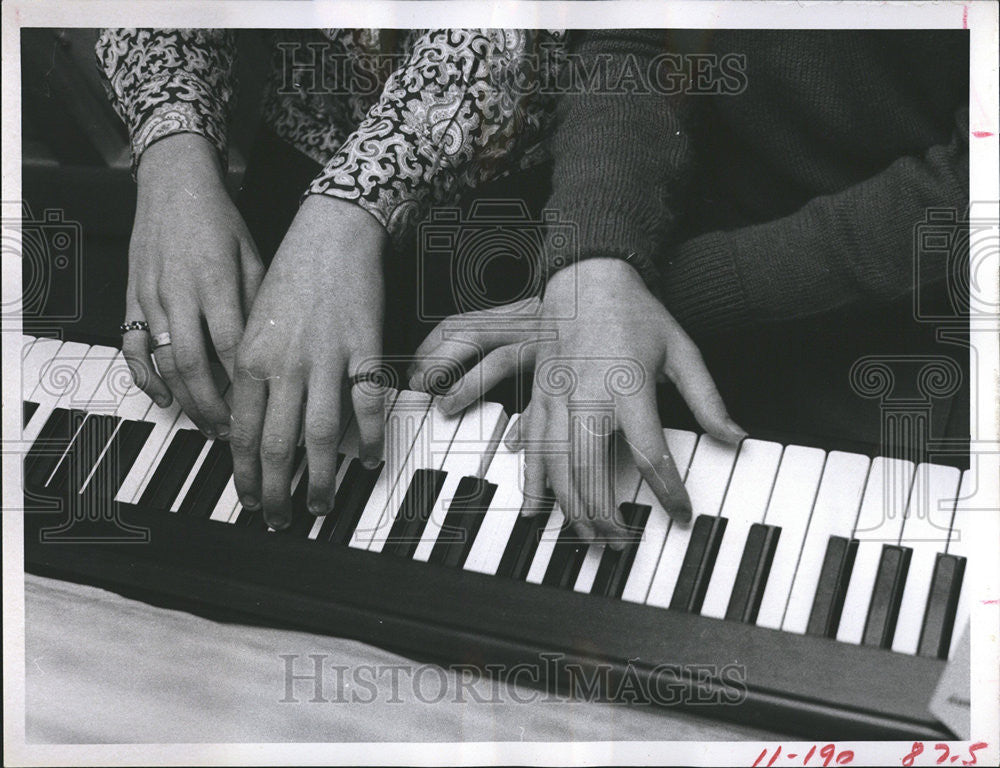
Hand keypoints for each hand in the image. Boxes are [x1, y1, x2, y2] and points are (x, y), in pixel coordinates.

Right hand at [123, 133, 263, 436]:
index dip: (245, 386)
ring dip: (186, 400)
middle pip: (196, 365)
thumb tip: (268, 351)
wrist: (172, 184)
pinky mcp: (132, 299)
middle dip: (214, 406)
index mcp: (217, 282)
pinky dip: (145, 377)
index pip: (232, 346)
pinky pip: (133, 347)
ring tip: (208, 425)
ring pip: (165, 362)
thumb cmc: (219, 220)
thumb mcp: (253, 255)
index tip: (261, 413)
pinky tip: (164, 398)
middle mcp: (181, 293)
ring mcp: (152, 298)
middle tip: (232, 435)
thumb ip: (257, 302)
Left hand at [231, 195, 388, 528]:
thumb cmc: (292, 277)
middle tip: (280, 518)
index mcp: (251, 358)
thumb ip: (253, 376)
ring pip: (321, 436)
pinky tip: (371, 459)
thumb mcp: (254, 325)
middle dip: (276, 491)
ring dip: (320, 478)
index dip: (244, 474)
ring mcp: (327, 359)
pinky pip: (368, 407)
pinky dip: (371, 438)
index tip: (249, 500)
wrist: (331, 233)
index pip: (241, 432)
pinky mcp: (366, 351)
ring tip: (320, 503)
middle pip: (277, 444)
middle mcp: (285, 364)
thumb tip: (256, 426)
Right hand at [411, 259, 745, 541]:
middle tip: (621, 542)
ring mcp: (557, 395)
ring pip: (556, 465)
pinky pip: (531, 445)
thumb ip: (708, 401)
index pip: (650, 452)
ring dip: (570, 506)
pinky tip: (535, 505)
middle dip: (606, 514)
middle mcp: (587, 394)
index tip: (680, 514)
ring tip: (587, 534)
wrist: (587, 274)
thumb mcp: (682, 350)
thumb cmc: (637, 312)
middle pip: (591, 471)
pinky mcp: (538, 394)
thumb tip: (735, 438)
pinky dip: (532, 479)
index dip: (667, 490)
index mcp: (628, 385)